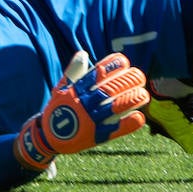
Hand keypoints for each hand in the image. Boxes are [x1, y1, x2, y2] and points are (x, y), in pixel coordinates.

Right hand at [14, 51, 147, 171]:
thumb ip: (73, 72)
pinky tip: (139, 117)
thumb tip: (83, 54)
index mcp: (76, 91)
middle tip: (139, 75)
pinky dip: (127, 124)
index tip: (123, 61)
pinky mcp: (95, 137)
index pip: (95, 75)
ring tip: (144, 94)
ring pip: (114, 109)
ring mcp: (90, 121)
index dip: (110, 67)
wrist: (48, 137)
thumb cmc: (57, 108)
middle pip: (108, 90)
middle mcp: (84, 105)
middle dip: (126, 82)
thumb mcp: (61, 89)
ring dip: (130, 100)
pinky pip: (114, 130)